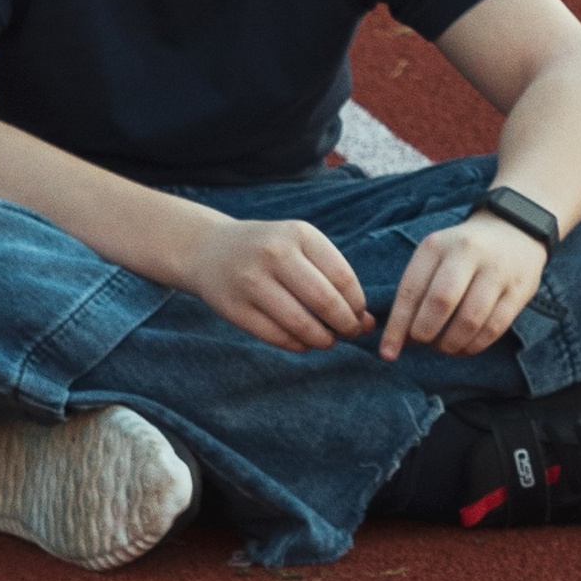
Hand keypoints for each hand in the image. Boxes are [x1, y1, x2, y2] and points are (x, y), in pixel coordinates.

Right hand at [186, 215, 372, 351]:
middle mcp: (275, 254)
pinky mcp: (234, 308)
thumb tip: (371, 323)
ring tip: (327, 340)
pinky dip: (298, 346)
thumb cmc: (269, 252)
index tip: (360, 316)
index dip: (358, 305)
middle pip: (326, 302)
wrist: (209, 249)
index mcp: (299, 234)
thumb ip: (334, 279)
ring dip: (323, 340)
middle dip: (346, 326)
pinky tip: (304, 342)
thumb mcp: (300, 248)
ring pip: (302, 324)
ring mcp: (251, 281)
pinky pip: (278, 337)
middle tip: (350, 333)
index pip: (344, 278)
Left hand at [380, 210, 550, 359]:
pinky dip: (475, 345)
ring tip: (444, 347)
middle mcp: (467, 253)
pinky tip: (464, 348)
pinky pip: (494, 328)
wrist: (513, 230)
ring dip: (451, 343)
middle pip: (440, 302)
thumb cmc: (461, 253)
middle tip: (423, 342)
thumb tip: (399, 339)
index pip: (411, 290)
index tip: (388, 353)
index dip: (397, 326)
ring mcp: (496, 272)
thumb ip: (417, 292)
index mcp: (438, 245)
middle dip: (426, 333)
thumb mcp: (435, 257)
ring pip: (469, 320)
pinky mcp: (518, 290)